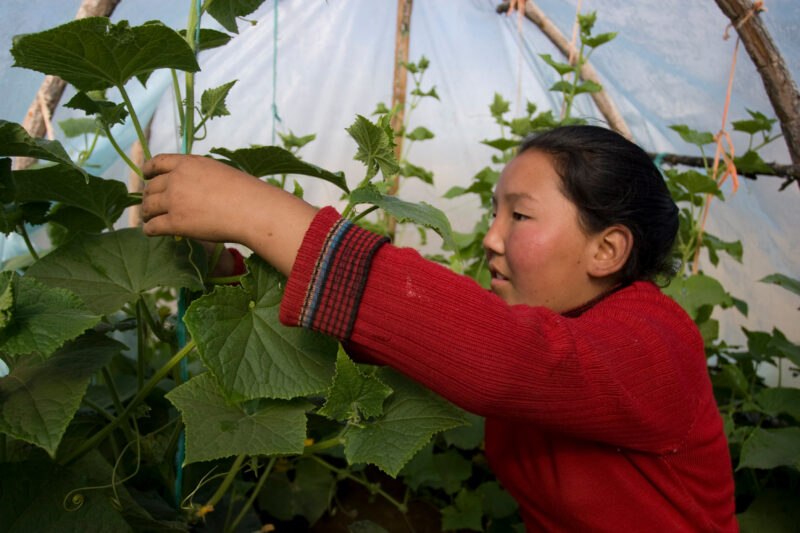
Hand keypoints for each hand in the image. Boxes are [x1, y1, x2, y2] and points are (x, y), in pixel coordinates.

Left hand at [142, 154, 258, 244]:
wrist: (252, 210)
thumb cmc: (244, 193)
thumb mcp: (218, 171)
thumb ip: (198, 175)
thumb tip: (189, 189)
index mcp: (187, 164)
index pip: (158, 162)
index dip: (148, 169)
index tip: (146, 175)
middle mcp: (176, 179)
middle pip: (150, 187)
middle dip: (148, 196)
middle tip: (150, 205)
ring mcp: (174, 201)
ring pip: (148, 207)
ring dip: (146, 213)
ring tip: (150, 219)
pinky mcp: (176, 223)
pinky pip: (153, 227)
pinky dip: (149, 230)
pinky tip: (151, 232)